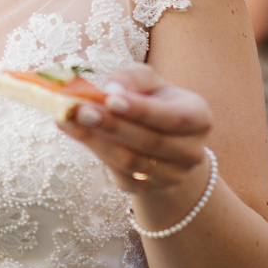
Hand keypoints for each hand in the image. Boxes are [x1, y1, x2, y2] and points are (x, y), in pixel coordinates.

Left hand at [56, 63, 211, 193]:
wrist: (160, 139)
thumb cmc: (152, 100)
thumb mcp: (146, 81)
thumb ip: (130, 79)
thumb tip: (110, 90)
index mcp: (198, 118)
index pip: (172, 117)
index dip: (141, 110)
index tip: (109, 99)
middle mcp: (191, 151)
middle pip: (149, 141)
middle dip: (111, 125)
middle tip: (80, 109)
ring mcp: (172, 175)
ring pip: (130, 161)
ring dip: (96, 140)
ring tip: (68, 119)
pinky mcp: (148, 188)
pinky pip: (119, 173)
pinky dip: (93, 150)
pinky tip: (72, 131)